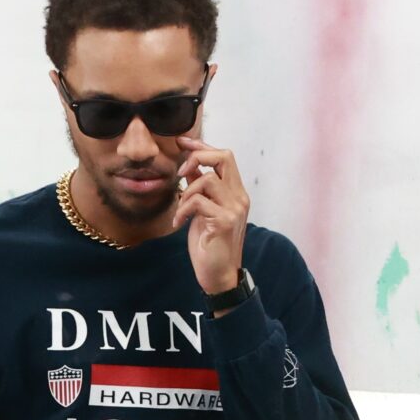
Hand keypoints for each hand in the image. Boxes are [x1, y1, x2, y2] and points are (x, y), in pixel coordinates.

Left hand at [173, 138, 249, 301]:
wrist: (218, 276)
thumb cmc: (209, 245)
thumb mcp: (202, 212)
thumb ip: (198, 189)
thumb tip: (187, 168)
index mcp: (236, 192)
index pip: (224, 156)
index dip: (202, 145)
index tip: (181, 143)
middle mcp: (239, 197)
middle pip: (224, 156)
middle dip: (197, 156)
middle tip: (180, 173)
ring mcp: (234, 209)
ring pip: (207, 178)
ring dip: (186, 192)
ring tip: (180, 210)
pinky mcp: (224, 221)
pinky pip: (198, 201)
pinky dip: (183, 209)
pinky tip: (179, 223)